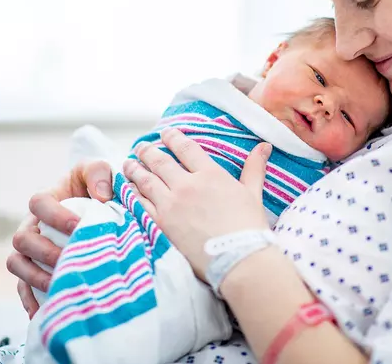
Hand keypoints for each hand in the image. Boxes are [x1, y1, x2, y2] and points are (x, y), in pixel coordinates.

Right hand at [7, 159, 112, 317]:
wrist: (100, 209)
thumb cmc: (98, 188)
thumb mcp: (100, 171)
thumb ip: (99, 172)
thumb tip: (101, 195)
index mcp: (47, 199)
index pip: (38, 203)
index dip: (54, 215)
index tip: (76, 225)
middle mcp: (33, 225)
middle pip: (21, 238)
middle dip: (43, 251)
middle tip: (68, 259)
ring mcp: (30, 250)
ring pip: (16, 263)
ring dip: (34, 276)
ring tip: (59, 284)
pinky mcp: (34, 270)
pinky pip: (22, 287)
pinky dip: (31, 299)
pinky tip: (47, 310)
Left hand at [123, 127, 271, 279]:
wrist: (238, 258)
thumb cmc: (249, 228)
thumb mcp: (253, 193)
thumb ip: (254, 168)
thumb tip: (264, 146)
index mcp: (210, 174)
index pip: (186, 148)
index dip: (173, 138)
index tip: (165, 133)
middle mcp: (187, 185)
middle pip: (160, 161)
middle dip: (148, 152)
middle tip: (140, 147)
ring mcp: (172, 204)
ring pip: (146, 180)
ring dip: (135, 170)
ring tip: (128, 164)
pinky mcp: (161, 224)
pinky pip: (141, 204)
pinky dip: (132, 194)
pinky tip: (128, 189)